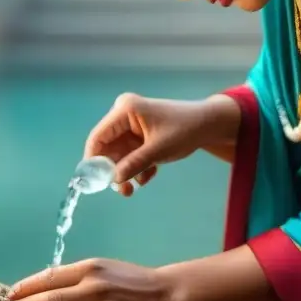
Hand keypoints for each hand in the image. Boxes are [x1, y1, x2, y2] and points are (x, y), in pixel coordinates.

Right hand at [85, 93, 231, 195]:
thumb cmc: (185, 130)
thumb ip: (134, 164)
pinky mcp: (137, 137)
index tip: (94, 181)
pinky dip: (137, 167)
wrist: (208, 125)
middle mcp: (123, 116)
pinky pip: (129, 156)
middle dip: (113, 171)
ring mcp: (130, 127)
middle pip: (107, 148)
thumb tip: (114, 180)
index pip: (98, 136)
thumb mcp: (159, 150)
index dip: (93, 159)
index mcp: (125, 110)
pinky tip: (150, 173)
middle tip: (122, 190)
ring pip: (118, 156)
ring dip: (126, 173)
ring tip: (134, 189)